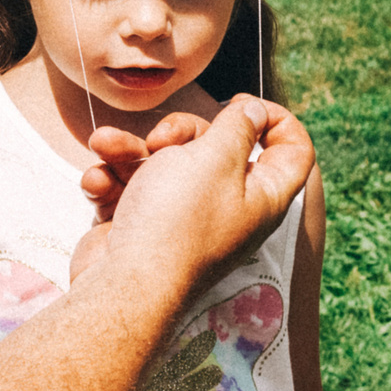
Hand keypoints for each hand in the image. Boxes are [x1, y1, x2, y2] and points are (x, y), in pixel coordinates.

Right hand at [79, 98, 312, 292]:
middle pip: (216, 147)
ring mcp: (182, 218)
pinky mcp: (143, 226)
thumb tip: (254, 111)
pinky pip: (131, 189)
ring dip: (129, 150)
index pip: (293, 151)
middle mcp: (227, 207)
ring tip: (109, 149)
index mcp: (262, 195)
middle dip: (182, 130)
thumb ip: (237, 127)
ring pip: (162, 162)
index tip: (243, 103)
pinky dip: (111, 180)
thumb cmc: (176, 223)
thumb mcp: (215, 158)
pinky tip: (97, 182)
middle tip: (162, 140)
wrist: (124, 287)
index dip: (276, 119)